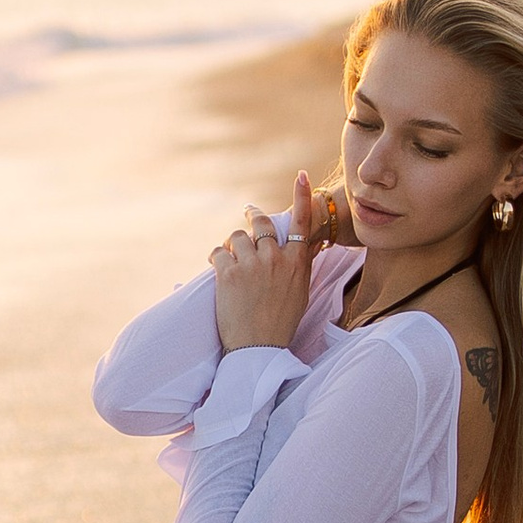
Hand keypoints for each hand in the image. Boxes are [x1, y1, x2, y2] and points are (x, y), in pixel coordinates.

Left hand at [211, 170, 322, 350]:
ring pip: (237, 236)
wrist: (258, 347)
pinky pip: (218, 252)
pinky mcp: (229, 273)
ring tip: (231, 259)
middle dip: (253, 217)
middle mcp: (276, 258)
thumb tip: (305, 246)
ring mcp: (252, 264)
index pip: (302, 222)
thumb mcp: (301, 292)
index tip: (301, 176)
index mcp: (296, 263)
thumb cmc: (280, 322)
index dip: (301, 196)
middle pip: (262, 224)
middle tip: (248, 213)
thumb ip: (299, 265)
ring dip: (232, 245)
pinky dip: (217, 259)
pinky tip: (218, 270)